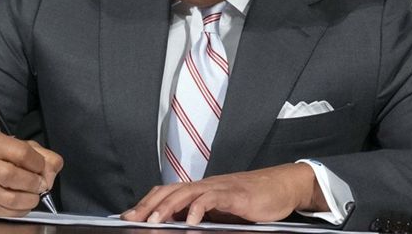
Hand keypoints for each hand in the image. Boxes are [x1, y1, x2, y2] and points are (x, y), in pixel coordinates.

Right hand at [0, 132, 62, 216]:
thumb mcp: (14, 146)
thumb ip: (40, 154)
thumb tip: (52, 172)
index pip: (22, 153)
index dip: (39, 164)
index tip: (43, 169)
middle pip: (15, 176)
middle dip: (35, 184)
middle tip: (41, 185)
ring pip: (10, 198)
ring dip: (29, 200)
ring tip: (33, 196)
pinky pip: (3, 212)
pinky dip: (19, 211)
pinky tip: (22, 204)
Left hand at [122, 163, 322, 225]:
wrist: (283, 187)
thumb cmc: (254, 201)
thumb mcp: (223, 211)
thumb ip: (202, 216)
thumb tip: (181, 226)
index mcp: (201, 190)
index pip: (167, 193)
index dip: (146, 203)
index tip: (128, 217)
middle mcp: (206, 186)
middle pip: (170, 191)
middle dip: (148, 206)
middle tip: (131, 220)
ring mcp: (220, 188)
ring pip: (186, 193)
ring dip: (167, 208)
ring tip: (153, 222)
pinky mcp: (235, 194)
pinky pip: (212, 199)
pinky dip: (199, 209)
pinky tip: (191, 222)